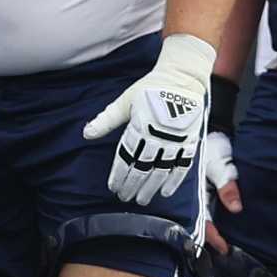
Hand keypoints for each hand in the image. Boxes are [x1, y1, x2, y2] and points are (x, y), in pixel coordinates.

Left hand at [82, 34, 213, 205]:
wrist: (182, 77)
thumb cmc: (149, 88)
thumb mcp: (125, 101)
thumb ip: (107, 120)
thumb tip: (86, 133)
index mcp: (140, 125)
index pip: (127, 156)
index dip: (119, 174)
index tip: (113, 188)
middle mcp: (158, 134)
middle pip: (143, 167)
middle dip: (132, 185)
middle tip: (125, 198)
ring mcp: (176, 139)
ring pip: (162, 170)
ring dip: (151, 187)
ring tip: (141, 200)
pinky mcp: (190, 140)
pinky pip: (183, 165)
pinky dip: (174, 180)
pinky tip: (165, 192)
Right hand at [201, 130, 239, 255]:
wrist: (198, 125)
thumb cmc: (211, 144)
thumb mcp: (220, 164)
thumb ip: (228, 186)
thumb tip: (236, 208)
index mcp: (195, 191)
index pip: (203, 220)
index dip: (212, 236)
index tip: (223, 248)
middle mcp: (191, 194)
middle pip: (197, 222)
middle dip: (207, 236)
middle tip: (221, 250)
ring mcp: (191, 190)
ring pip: (195, 215)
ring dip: (205, 227)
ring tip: (216, 240)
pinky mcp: (194, 185)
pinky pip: (197, 205)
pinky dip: (203, 216)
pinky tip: (209, 220)